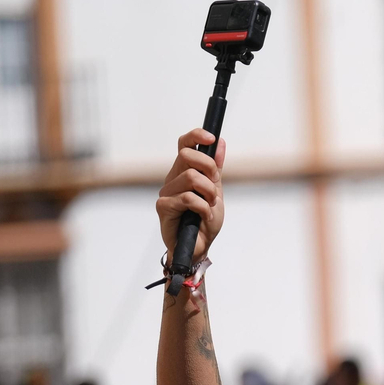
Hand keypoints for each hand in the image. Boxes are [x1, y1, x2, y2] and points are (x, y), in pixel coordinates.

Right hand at [155, 128, 227, 258]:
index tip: (212, 137)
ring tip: (210, 207)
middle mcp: (173, 179)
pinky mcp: (163, 207)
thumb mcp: (215, 193)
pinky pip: (188, 198)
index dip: (196, 136)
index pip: (184, 145)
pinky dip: (203, 208)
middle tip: (215, 189)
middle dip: (209, 169)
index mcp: (183, 172)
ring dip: (209, 194)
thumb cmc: (204, 222)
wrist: (198, 248)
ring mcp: (166, 192)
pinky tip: (204, 217)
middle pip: (187, 156)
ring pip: (191, 178)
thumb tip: (219, 142)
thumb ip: (216, 170)